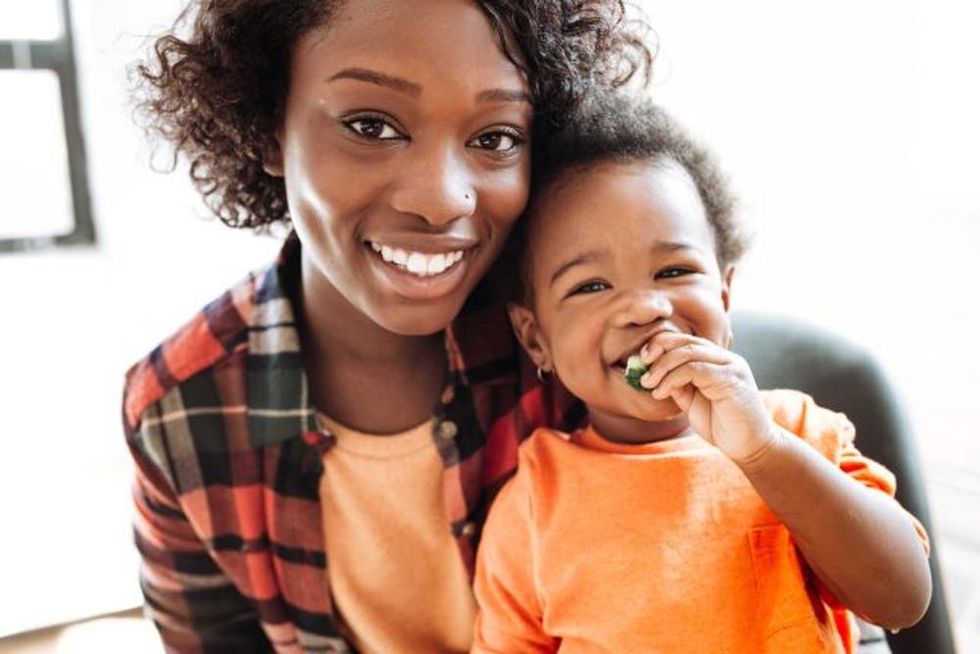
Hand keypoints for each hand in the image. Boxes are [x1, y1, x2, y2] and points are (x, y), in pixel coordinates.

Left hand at [639, 332, 778, 462]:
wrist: (750, 446)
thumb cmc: (722, 424)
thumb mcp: (691, 401)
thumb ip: (676, 384)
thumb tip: (651, 373)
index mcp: (715, 360)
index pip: (684, 341)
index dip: (660, 345)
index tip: (641, 359)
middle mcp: (724, 358)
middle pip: (685, 341)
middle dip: (658, 350)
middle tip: (640, 366)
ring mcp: (730, 366)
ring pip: (689, 352)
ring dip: (662, 366)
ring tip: (648, 383)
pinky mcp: (732, 378)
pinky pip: (696, 369)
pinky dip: (673, 378)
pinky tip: (661, 392)